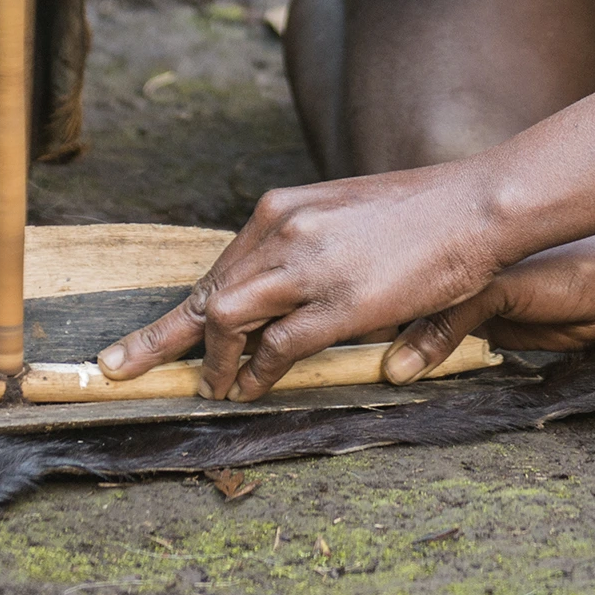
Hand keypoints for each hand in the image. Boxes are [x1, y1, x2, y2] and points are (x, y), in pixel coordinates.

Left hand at [92, 165, 516, 399]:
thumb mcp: (345, 216)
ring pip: (224, 317)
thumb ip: (306, 252)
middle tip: (118, 370)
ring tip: (210, 389)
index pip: (219, 269)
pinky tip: (253, 388)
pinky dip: (257, 371)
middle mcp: (283, 232)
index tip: (145, 340)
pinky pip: (277, 346)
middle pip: (204, 294)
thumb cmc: (420, 212)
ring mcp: (308, 266)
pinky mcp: (339, 303)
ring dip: (211, 360)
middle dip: (160, 339)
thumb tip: (279, 301)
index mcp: (282, 209)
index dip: (181, 311)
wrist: (476, 205)